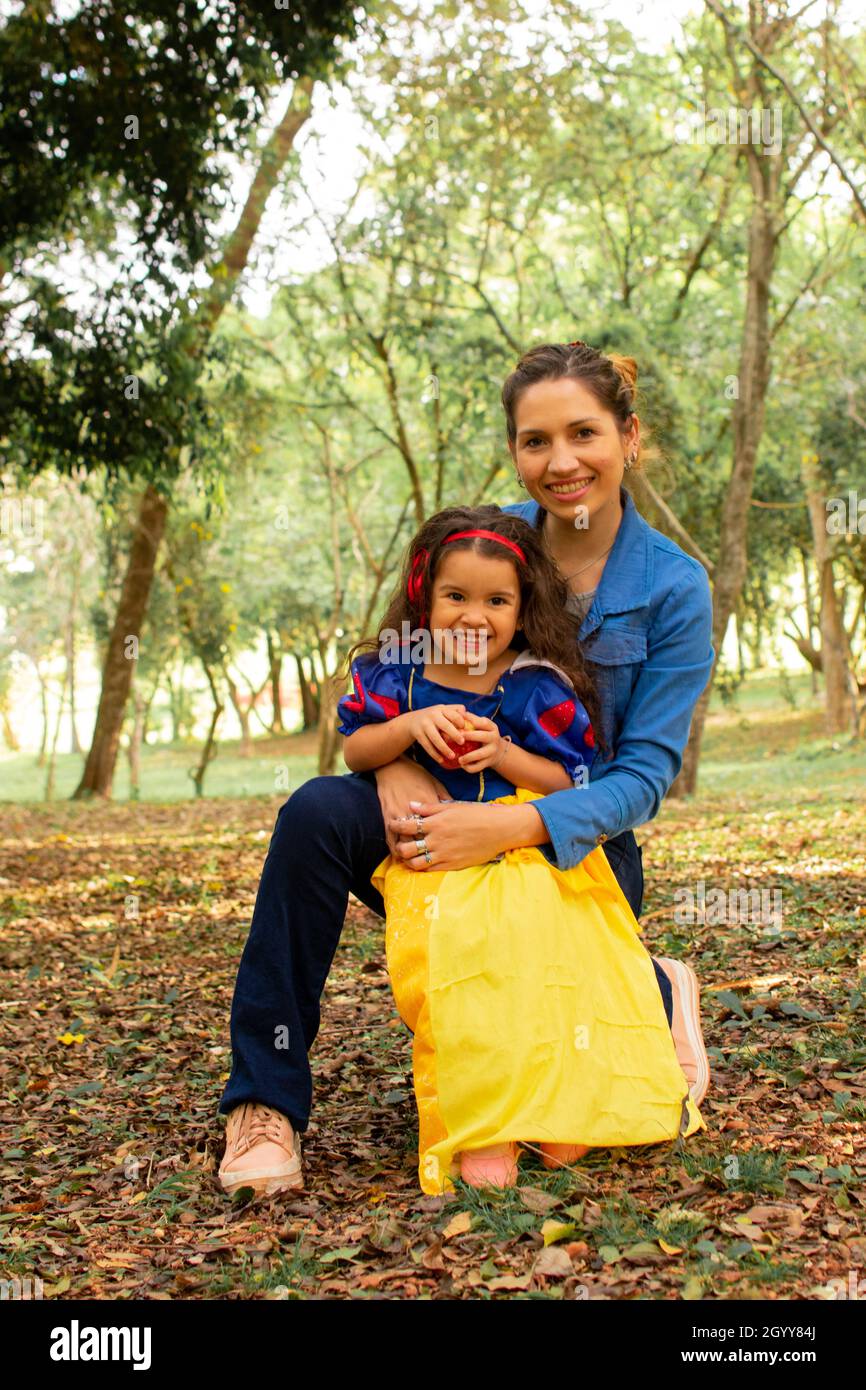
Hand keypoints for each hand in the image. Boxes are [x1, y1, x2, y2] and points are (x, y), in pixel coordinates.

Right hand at [374, 757, 448, 854]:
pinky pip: (390, 839)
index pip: (439, 828)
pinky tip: (400, 857)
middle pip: (423, 838)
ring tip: (417, 862)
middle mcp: (414, 812)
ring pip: (406, 842)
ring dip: (411, 855)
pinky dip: (395, 850)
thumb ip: (446, 800)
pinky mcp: (387, 817)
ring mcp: (399, 816)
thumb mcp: (436, 784)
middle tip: (434, 860)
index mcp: (430, 804)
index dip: (444, 840)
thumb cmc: (417, 775)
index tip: (450, 848)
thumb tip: (457, 812)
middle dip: (428, 851)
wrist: (393, 766)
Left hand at [389, 799, 545, 872]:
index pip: (406, 826)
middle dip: (398, 847)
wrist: (500, 829)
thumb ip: (430, 808)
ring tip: (408, 856)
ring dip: (408, 860)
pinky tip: (422, 863)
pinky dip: (422, 868)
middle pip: (406, 849)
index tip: (392, 825)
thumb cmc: (477, 814)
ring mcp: (444, 855)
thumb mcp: (453, 806)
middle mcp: (437, 840)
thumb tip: (411, 806)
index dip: (395, 826)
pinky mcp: (453, 865)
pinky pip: (430, 870)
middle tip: (398, 844)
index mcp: (436, 823)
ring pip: (416, 863)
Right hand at [404, 703, 467, 764]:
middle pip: (445, 726)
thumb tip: (470, 718)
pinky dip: (434, 754)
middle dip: (454, 734)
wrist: (413, 720)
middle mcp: (432, 715)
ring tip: (452, 756)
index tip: (466, 730)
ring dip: (444, 748)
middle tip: (462, 743)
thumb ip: (456, 711)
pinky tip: (441, 760)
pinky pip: (427, 746)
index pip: (454, 714)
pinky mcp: (418, 734)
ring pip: (435, 738)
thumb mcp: (444, 710)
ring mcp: (424, 725)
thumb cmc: (436, 717)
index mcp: (442, 709)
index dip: (461, 722)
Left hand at [453, 715, 506, 772]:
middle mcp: (494, 738)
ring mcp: (492, 751)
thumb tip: (459, 711)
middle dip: (469, 736)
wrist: (498, 751)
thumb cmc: (484, 734)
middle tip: (458, 738)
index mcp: (492, 727)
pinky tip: (462, 765)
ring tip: (459, 758)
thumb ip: (471, 718)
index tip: (460, 722)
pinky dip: (469, 768)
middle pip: (482, 737)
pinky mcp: (489, 763)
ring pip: (480, 755)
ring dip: (468, 757)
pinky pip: (478, 767)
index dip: (472, 721)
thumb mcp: (482, 725)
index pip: (483, 722)